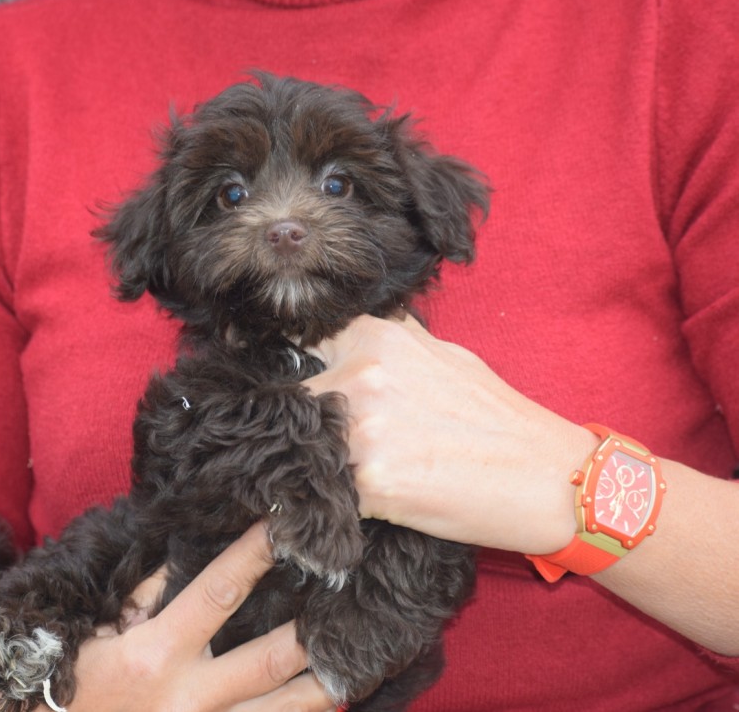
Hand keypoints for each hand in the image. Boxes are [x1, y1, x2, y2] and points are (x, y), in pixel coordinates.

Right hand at [0, 523, 334, 711]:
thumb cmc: (71, 688)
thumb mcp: (98, 634)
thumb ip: (143, 595)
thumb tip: (184, 553)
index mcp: (156, 655)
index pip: (219, 592)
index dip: (254, 555)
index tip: (286, 526)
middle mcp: (188, 699)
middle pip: (271, 660)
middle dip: (315, 631)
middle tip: (352, 599)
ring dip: (323, 689)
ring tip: (359, 663)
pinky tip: (325, 704)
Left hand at [304, 314, 594, 554]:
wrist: (547, 479)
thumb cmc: (496, 420)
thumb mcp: (442, 355)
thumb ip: (388, 345)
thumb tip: (338, 341)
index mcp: (377, 337)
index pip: (301, 345)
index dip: (297, 371)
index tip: (295, 395)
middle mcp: (363, 376)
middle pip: (295, 400)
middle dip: (305, 425)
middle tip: (328, 448)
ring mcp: (363, 429)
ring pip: (301, 447)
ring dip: (312, 464)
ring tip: (345, 477)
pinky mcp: (369, 482)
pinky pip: (323, 490)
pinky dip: (328, 500)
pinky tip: (353, 504)